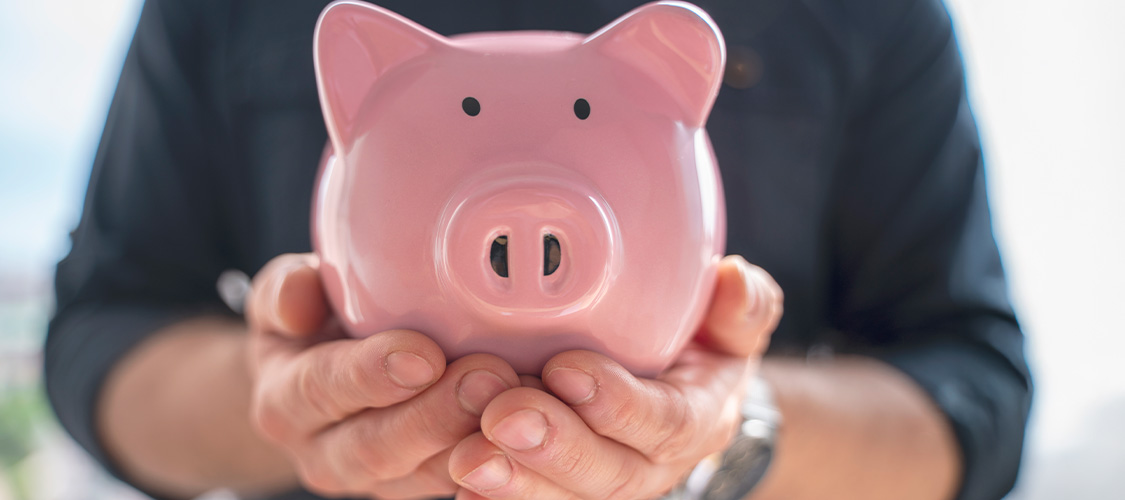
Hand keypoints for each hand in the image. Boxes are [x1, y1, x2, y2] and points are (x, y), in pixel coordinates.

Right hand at [245, 253, 520, 498]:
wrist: (322, 380)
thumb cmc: (314, 323)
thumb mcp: (286, 296)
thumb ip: (286, 290)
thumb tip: (298, 299)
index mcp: (287, 402)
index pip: (322, 389)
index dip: (371, 373)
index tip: (422, 353)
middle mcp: (326, 452)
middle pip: (378, 447)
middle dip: (436, 415)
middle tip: (488, 377)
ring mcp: (379, 480)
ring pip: (426, 475)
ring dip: (477, 441)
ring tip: (524, 400)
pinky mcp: (425, 484)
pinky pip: (464, 482)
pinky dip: (502, 457)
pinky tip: (539, 422)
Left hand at [448, 255, 782, 498]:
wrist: (678, 397)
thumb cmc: (698, 350)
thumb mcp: (731, 325)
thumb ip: (740, 307)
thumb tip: (735, 279)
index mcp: (694, 421)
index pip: (666, 422)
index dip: (619, 403)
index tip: (567, 368)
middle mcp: (648, 466)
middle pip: (606, 474)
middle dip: (554, 448)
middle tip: (502, 417)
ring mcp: (601, 482)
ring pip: (562, 497)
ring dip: (514, 481)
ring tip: (466, 458)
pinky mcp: (560, 487)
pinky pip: (531, 498)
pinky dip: (495, 495)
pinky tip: (454, 478)